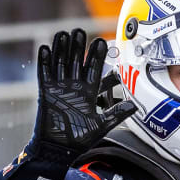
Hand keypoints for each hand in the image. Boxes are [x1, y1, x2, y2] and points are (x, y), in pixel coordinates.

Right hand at [32, 29, 135, 155]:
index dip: (97, 56)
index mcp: (88, 93)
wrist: (59, 149)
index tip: (101, 42)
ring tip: (64, 33)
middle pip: (77, 62)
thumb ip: (116, 114)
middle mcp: (74, 88)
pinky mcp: (45, 93)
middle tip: (80, 30)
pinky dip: (45, 62)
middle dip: (79, 47)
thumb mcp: (102, 125)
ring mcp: (59, 89)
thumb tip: (134, 105)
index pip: (94, 70)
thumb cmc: (79, 139)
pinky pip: (44, 74)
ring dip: (62, 49)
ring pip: (61, 64)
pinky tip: (46, 49)